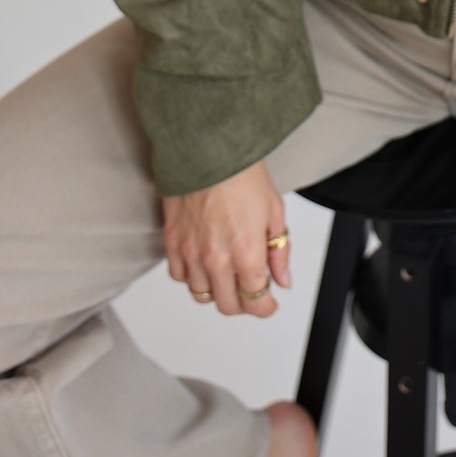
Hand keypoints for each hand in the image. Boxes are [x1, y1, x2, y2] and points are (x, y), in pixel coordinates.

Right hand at [162, 159, 291, 317]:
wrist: (208, 149)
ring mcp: (191, 253)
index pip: (255, 302)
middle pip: (228, 305)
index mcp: (246, 253)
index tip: (268, 302)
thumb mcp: (274, 210)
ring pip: (202, 295)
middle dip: (244, 302)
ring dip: (217, 290)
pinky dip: (191, 276)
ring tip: (227, 272)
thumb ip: (280, 250)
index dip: (265, 307)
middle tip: (250, 288)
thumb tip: (283, 279)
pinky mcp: (172, 243)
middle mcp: (216, 260)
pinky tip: (203, 262)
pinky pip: (179, 276)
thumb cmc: (242, 172)